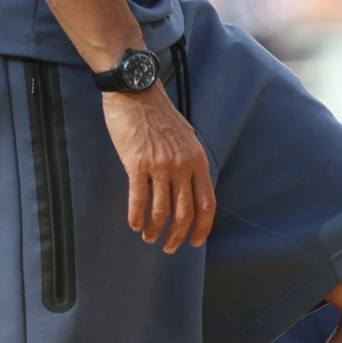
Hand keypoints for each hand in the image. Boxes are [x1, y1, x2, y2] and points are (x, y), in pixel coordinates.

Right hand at [103, 85, 215, 252]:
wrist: (137, 94)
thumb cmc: (160, 116)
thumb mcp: (186, 138)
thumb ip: (189, 162)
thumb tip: (189, 187)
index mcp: (198, 159)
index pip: (207, 202)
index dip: (202, 226)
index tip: (195, 242)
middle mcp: (183, 165)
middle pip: (185, 212)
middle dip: (178, 235)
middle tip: (170, 248)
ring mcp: (160, 165)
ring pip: (161, 210)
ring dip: (155, 230)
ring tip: (149, 238)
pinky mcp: (137, 164)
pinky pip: (139, 199)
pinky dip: (136, 217)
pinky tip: (134, 226)